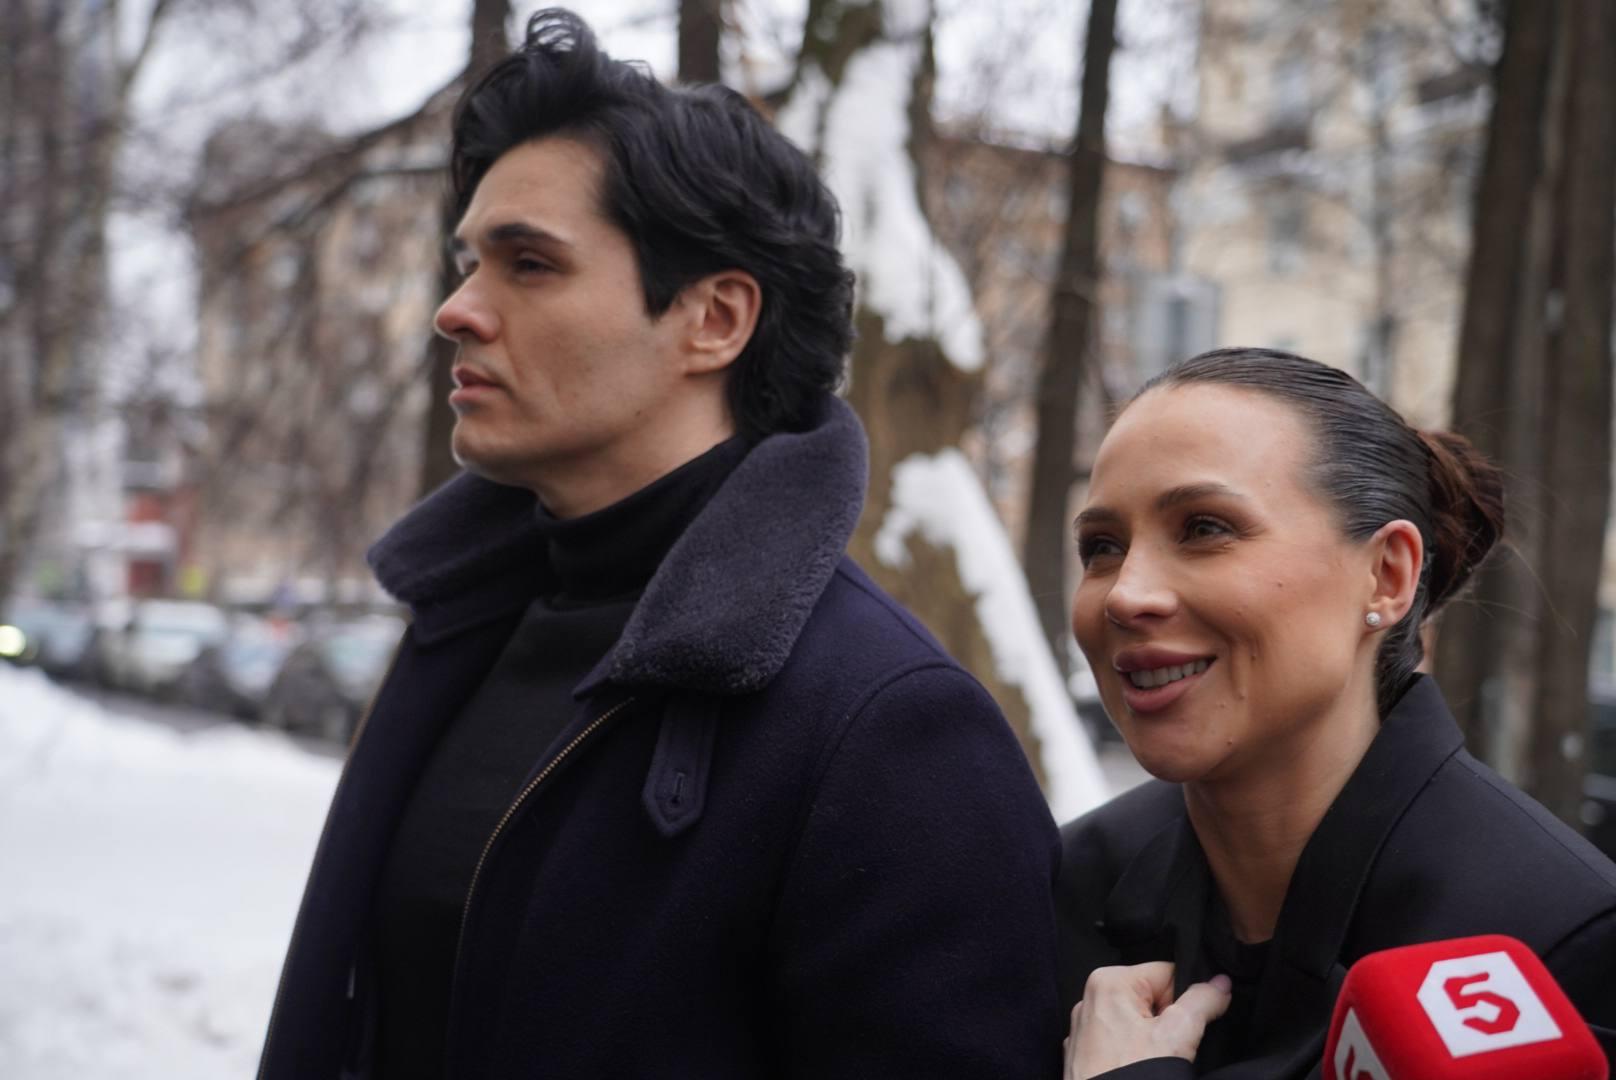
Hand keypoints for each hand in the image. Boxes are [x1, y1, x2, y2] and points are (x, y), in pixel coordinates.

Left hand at [1063, 962, 1231, 1079]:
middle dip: (1169, 1023)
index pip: (1166, 973)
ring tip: (1154, 1062)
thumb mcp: (1177, 1035)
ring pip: (1138, 1025)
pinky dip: (1134, 1055)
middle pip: (1152, 999)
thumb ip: (1202, 1002)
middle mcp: (1092, 1000)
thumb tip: (1220, 984)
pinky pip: (1122, 1044)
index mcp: (1109, 981)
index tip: (1194, 1022)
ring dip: (1153, 1042)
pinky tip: (1138, 1070)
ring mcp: (1086, 1030)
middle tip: (1171, 1048)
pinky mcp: (1087, 1055)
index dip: (1188, 997)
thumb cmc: (1130, 1077)